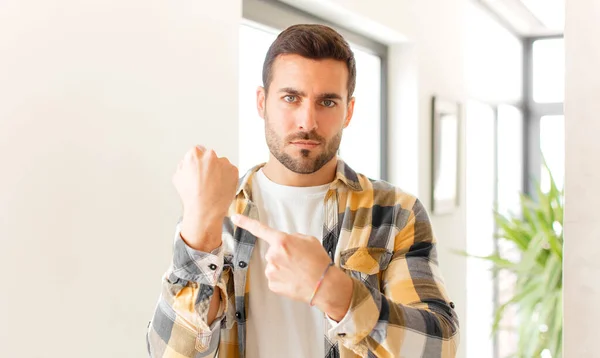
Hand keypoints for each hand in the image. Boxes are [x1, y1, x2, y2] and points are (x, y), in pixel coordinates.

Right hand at [172, 146, 238, 249]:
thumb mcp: (178, 178)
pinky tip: (221, 187)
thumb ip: (183, 165)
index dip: (198, 161)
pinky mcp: (234, 170)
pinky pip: (230, 171)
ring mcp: (223, 162)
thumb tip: (187, 162)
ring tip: (214, 185)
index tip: (199, 169)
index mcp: (194, 154)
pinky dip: (228, 177)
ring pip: (221, 163)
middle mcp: (210, 155)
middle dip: (209, 164)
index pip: (197, 150)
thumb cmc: (192, 197)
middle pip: (210, 156)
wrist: (206, 210)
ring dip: (219, 170)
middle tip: (206, 178)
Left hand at [231, 214, 347, 307]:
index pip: (260, 229)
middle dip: (283, 255)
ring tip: (298, 272)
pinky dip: (283, 279)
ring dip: (283, 268)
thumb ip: (292, 237)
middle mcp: (273, 255)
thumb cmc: (318, 261)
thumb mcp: (309, 240)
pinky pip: (274, 278)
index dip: (246, 222)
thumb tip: (285, 242)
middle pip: (273, 252)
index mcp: (281, 241)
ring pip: (273, 266)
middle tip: (299, 261)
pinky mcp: (272, 284)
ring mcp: (271, 271)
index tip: (235, 218)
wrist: (324, 285)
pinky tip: (294, 280)